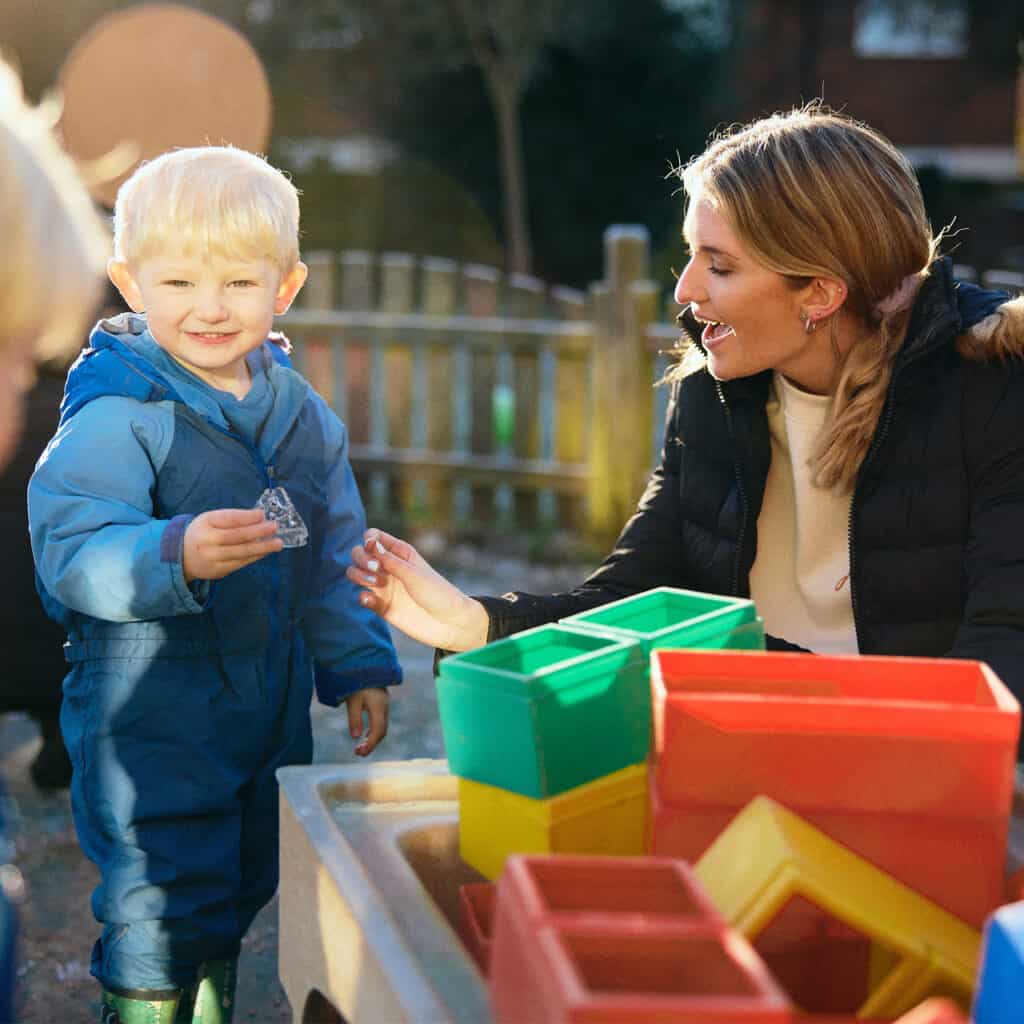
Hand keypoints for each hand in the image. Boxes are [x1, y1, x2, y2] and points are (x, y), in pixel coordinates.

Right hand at [183, 508, 282, 581]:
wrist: (183, 556)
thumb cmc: (203, 533)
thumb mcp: (211, 520)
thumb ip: (232, 518)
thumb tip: (260, 518)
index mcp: (205, 523)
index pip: (228, 519)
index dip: (246, 517)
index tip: (262, 514)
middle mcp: (207, 542)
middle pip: (236, 537)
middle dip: (257, 532)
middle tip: (274, 527)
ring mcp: (212, 558)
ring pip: (241, 552)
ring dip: (262, 547)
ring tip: (277, 543)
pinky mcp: (219, 571)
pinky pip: (241, 563)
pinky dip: (255, 556)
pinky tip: (266, 551)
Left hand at [345, 686, 388, 755]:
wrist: (366, 665)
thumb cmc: (357, 681)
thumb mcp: (353, 700)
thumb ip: (354, 719)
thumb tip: (355, 737)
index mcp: (379, 706)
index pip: (378, 730)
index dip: (370, 744)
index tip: (359, 753)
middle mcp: (385, 707)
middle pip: (382, 731)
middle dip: (371, 744)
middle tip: (358, 753)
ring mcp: (385, 706)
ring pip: (382, 727)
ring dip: (372, 739)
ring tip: (359, 748)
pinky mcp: (381, 704)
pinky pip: (380, 722)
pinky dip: (372, 732)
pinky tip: (363, 736)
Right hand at [346, 529, 489, 651]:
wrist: (450, 624)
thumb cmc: (438, 593)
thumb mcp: (415, 574)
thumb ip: (391, 560)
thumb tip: (370, 542)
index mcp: (400, 553)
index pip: (374, 537)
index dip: (368, 539)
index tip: (371, 547)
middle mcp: (389, 568)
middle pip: (360, 554)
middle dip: (361, 558)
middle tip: (375, 569)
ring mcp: (385, 587)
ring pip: (356, 574)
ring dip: (358, 575)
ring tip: (374, 583)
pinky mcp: (382, 606)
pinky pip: (363, 598)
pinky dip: (362, 597)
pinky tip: (370, 600)